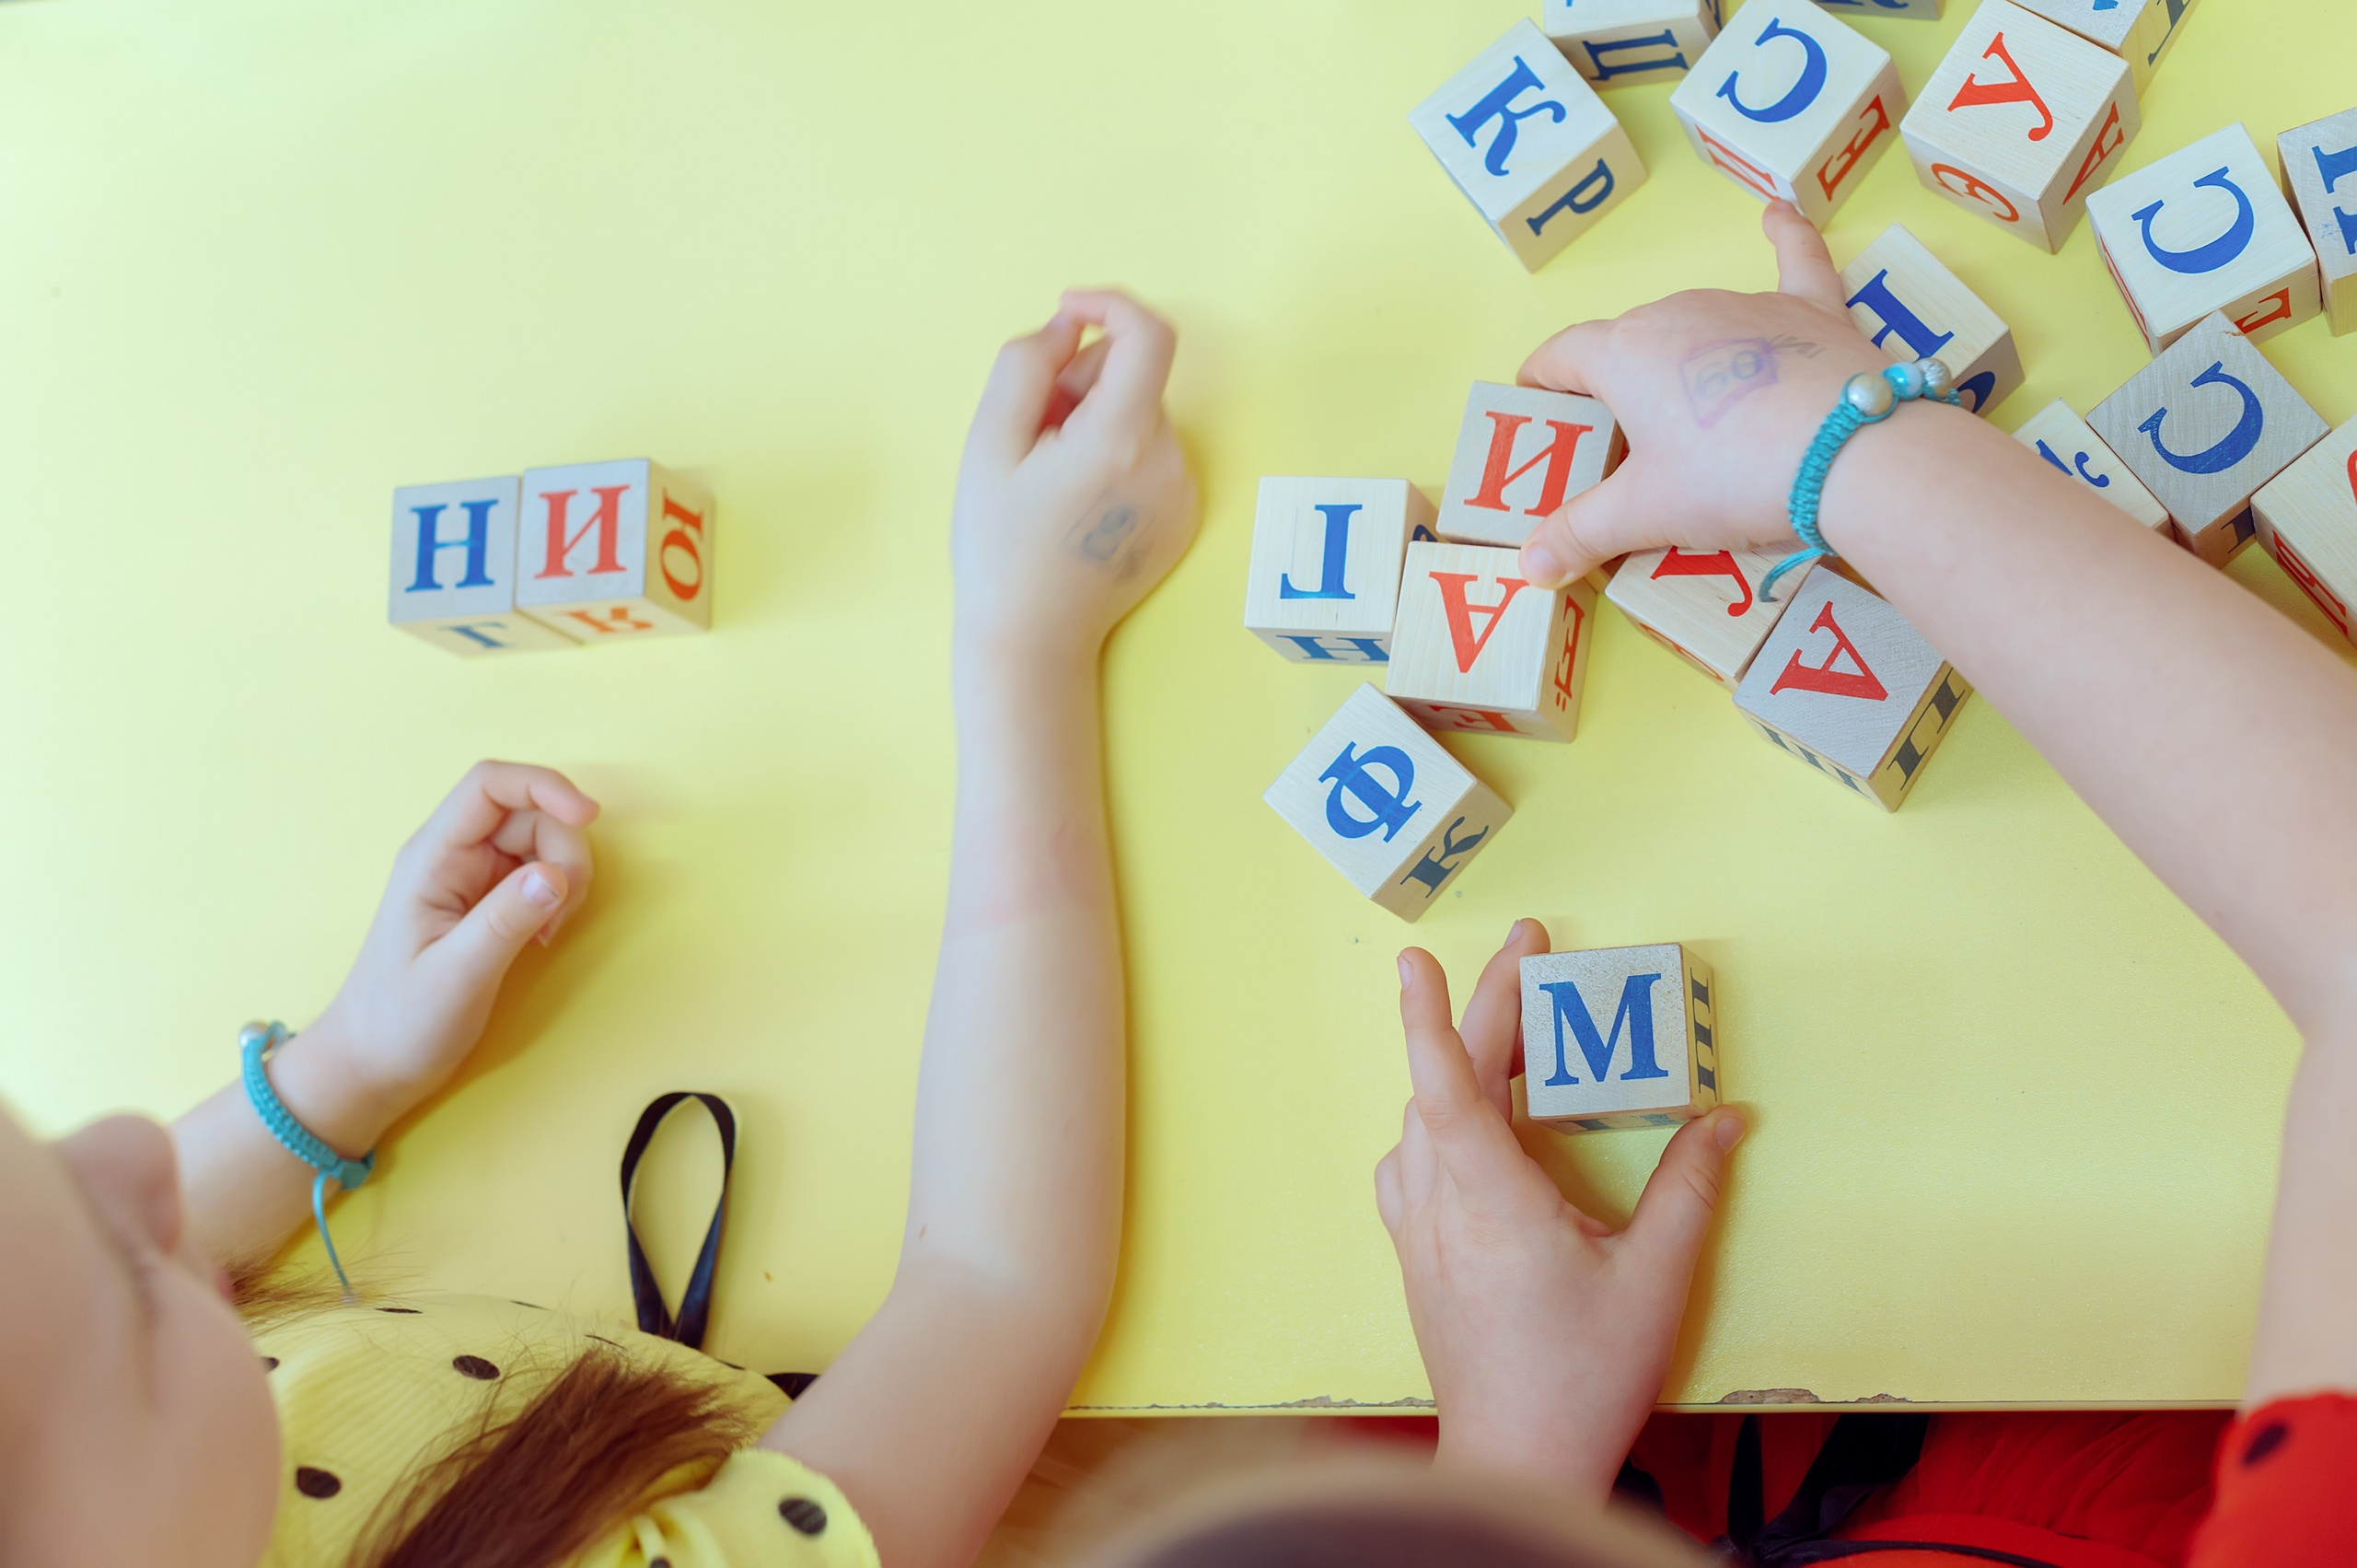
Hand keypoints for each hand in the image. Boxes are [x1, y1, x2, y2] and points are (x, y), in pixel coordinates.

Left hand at [289, 762, 597, 1144]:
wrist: (374, 1062)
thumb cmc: (400, 1022)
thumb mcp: (455, 976)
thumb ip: (505, 921)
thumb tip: (557, 874)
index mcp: (431, 858)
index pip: (490, 785)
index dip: (545, 785)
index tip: (589, 816)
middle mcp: (452, 855)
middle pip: (529, 812)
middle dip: (564, 850)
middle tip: (560, 911)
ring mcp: (472, 876)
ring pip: (542, 841)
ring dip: (565, 877)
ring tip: (545, 932)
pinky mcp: (489, 900)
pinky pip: (541, 872)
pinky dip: (558, 896)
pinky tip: (542, 937)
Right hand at [952, 288, 1199, 661]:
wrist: (1032, 640)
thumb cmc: (1000, 545)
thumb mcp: (989, 442)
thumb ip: (1027, 363)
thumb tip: (1068, 325)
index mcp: (1123, 437)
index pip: (1147, 334)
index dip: (1107, 306)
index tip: (1067, 312)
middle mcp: (1169, 461)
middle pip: (1135, 377)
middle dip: (1083, 379)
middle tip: (1032, 429)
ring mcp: (1184, 493)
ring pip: (1141, 415)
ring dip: (1096, 420)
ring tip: (1049, 474)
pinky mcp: (1184, 518)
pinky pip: (1152, 455)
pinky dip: (1116, 455)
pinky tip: (1077, 501)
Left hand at [1374, 920, 1745, 1499]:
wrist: (1519, 1462)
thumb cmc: (1582, 1379)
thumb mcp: (1657, 1280)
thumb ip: (1690, 1190)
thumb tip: (1726, 1119)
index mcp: (1493, 1202)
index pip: (1448, 1087)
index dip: (1433, 1017)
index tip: (1416, 962)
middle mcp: (1442, 1207)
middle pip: (1447, 1086)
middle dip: (1488, 1007)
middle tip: (1529, 952)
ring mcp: (1421, 1234)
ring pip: (1425, 1122)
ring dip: (1464, 1064)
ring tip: (1516, 1030)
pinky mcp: (1418, 1259)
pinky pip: (1414, 1166)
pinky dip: (1440, 1121)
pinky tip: (1471, 1126)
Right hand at [1514, 202, 1891, 589]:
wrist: (1853, 455)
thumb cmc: (1732, 477)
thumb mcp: (1645, 515)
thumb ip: (1580, 534)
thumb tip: (1529, 567)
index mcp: (1623, 353)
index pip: (1559, 357)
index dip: (1541, 388)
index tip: (1539, 417)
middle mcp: (1676, 313)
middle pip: (1625, 346)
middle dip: (1613, 390)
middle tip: (1623, 453)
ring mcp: (1746, 305)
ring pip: (1693, 323)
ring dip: (1679, 359)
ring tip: (1689, 418)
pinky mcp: (1810, 311)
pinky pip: (1795, 260)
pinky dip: (1785, 237)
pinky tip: (1778, 211)